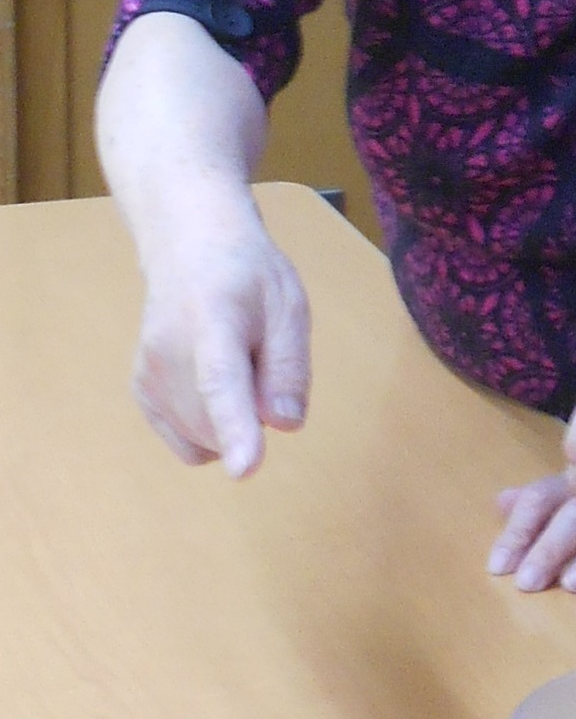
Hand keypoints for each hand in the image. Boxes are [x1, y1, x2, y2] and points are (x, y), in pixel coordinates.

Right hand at [131, 206, 310, 477]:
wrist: (188, 248)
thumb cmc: (247, 278)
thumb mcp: (289, 307)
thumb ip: (290, 367)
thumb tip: (284, 424)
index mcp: (211, 321)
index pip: (221, 382)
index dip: (236, 428)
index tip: (245, 469)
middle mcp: (167, 351)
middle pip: (218, 423)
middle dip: (255, 413)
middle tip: (259, 357)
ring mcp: (148, 374)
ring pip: (205, 441)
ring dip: (232, 422)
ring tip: (234, 363)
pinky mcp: (141, 392)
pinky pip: (189, 444)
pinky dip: (211, 430)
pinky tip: (214, 387)